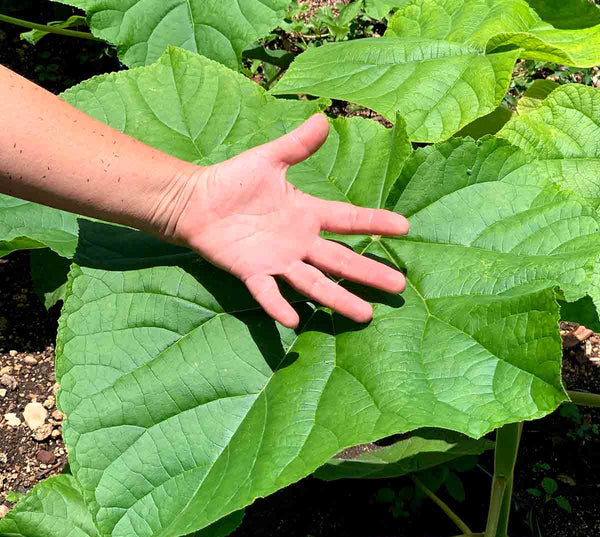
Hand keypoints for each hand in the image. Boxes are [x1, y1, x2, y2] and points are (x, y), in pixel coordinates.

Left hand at [167, 114, 409, 328]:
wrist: (196, 201)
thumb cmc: (233, 181)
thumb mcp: (268, 159)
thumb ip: (295, 146)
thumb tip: (322, 118)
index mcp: (307, 214)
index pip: (348, 219)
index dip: (375, 222)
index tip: (404, 227)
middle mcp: (299, 242)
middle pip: (340, 260)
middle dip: (368, 273)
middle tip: (397, 287)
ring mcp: (278, 260)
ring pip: (314, 283)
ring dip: (338, 298)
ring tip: (364, 315)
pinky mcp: (252, 273)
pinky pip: (268, 292)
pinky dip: (279, 306)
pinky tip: (293, 321)